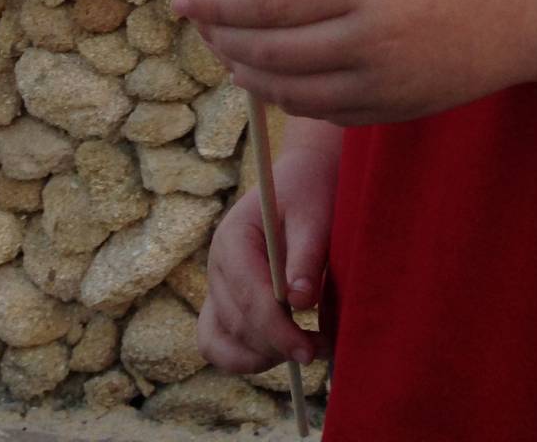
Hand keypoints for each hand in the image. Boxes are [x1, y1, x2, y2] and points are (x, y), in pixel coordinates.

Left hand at [173, 0, 536, 125]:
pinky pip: (325, 112)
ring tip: (230, 49)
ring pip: (289, 90)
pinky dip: (289, 95)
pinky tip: (276, 75)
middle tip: (201, 20)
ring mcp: (386, 82)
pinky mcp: (399, 109)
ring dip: (248, 71)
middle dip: (223, 37)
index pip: (266, 2)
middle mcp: (371, 37)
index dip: (216, 3)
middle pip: (267, 51)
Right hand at [197, 143, 336, 375]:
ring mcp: (216, 286)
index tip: (309, 351)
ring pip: (219, 342)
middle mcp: (216, 265)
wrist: (301, 179)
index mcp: (233, 239)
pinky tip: (281, 351)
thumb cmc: (309, 193)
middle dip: (277, 346)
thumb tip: (301, 302)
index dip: (278, 331)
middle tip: (320, 350)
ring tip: (304, 351)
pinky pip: (219, 342)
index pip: (249, 298)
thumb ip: (306, 256)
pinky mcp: (224, 300)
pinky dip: (245, 356)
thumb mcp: (315, 215)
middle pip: (236, 324)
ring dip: (260, 357)